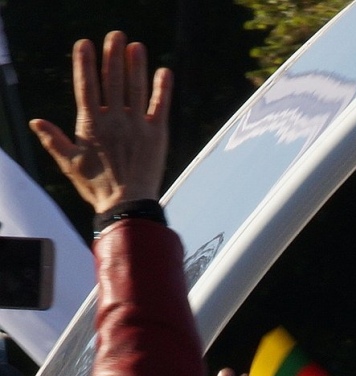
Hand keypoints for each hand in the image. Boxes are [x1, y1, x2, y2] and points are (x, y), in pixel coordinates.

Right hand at [29, 31, 170, 212]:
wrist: (127, 205)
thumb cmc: (96, 186)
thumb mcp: (69, 162)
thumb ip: (54, 139)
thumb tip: (35, 121)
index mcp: (91, 125)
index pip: (86, 87)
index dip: (85, 65)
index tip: (84, 44)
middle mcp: (114, 121)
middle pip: (112, 82)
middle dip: (113, 56)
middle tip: (115, 35)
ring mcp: (137, 126)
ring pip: (136, 89)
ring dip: (136, 66)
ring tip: (136, 46)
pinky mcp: (157, 135)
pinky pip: (160, 106)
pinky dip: (163, 89)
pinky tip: (165, 71)